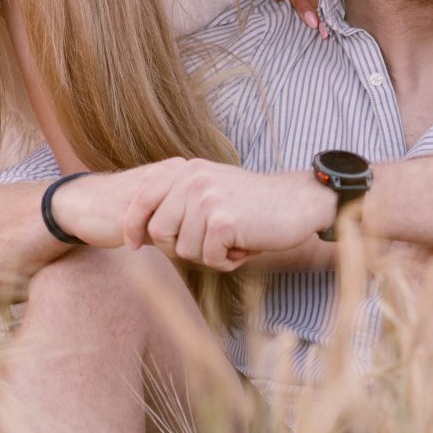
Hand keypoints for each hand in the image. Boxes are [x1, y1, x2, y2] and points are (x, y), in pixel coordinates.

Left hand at [58, 160, 333, 269]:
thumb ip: (179, 201)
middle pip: (158, 231)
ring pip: (184, 250)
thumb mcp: (212, 190)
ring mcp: (207, 199)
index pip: (141, 199)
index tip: (134, 244)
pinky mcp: (223, 222)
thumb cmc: (256, 205)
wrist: (300, 203)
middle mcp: (192, 179)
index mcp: (186, 170)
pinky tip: (244, 248)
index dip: (132, 226)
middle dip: (178, 248)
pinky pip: (208, 258)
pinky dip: (226, 262)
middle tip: (208, 246)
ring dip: (208, 256)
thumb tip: (142, 231)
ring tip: (233, 243)